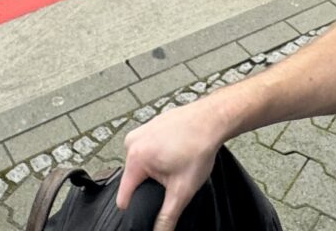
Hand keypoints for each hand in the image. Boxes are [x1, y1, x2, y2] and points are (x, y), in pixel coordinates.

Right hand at [115, 98, 233, 230]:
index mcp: (135, 157)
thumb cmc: (198, 147)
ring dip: (155, 169)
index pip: (123, 195)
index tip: (147, 209)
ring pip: (141, 163)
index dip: (135, 207)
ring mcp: (140, 131)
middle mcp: (132, 142)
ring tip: (175, 163)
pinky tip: (175, 153)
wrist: (212, 119)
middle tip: (171, 179)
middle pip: (133, 178)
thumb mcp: (182, 189)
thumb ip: (167, 215)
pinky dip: (158, 154)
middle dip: (149, 184)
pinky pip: (147, 148)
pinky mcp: (148, 126)